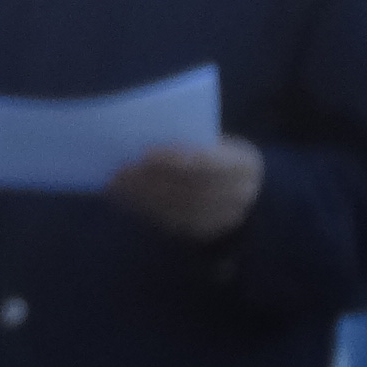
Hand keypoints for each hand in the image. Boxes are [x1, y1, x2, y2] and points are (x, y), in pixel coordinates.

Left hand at [105, 137, 265, 242]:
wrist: (250, 195)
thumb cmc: (222, 158)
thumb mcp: (219, 144)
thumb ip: (193, 141)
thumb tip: (147, 134)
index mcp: (246, 164)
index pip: (209, 162)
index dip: (176, 158)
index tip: (146, 152)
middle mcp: (241, 195)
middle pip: (189, 188)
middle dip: (152, 179)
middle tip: (121, 169)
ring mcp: (224, 218)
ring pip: (177, 208)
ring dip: (143, 196)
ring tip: (116, 183)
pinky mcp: (205, 232)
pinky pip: (171, 222)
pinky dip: (145, 209)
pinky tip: (125, 198)